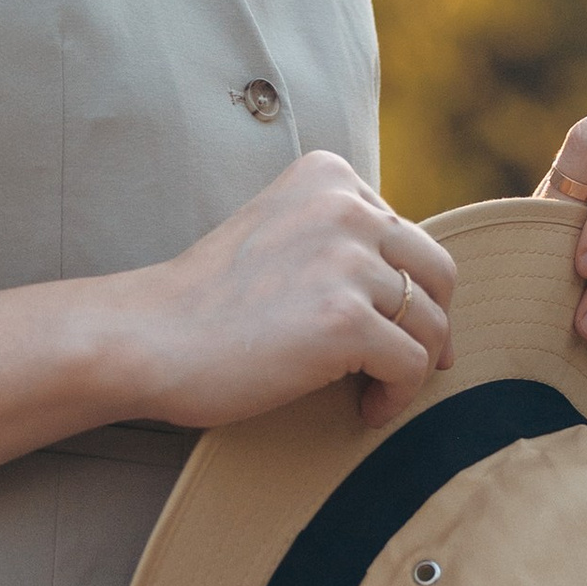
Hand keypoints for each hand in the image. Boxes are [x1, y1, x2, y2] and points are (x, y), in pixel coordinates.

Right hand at [121, 152, 455, 435]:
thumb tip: (427, 289)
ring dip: (411, 367)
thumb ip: (341, 238)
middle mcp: (344, 206)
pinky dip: (398, 397)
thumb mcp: (281, 232)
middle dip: (432, 323)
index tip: (380, 324)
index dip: (405, 287)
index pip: (407, 235)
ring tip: (373, 391)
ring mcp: (346, 262)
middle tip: (408, 363)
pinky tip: (366, 410)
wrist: (149, 338)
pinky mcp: (345, 321)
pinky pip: (412, 365)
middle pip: (437, 271)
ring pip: (431, 323)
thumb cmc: (211, 301)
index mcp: (328, 175)